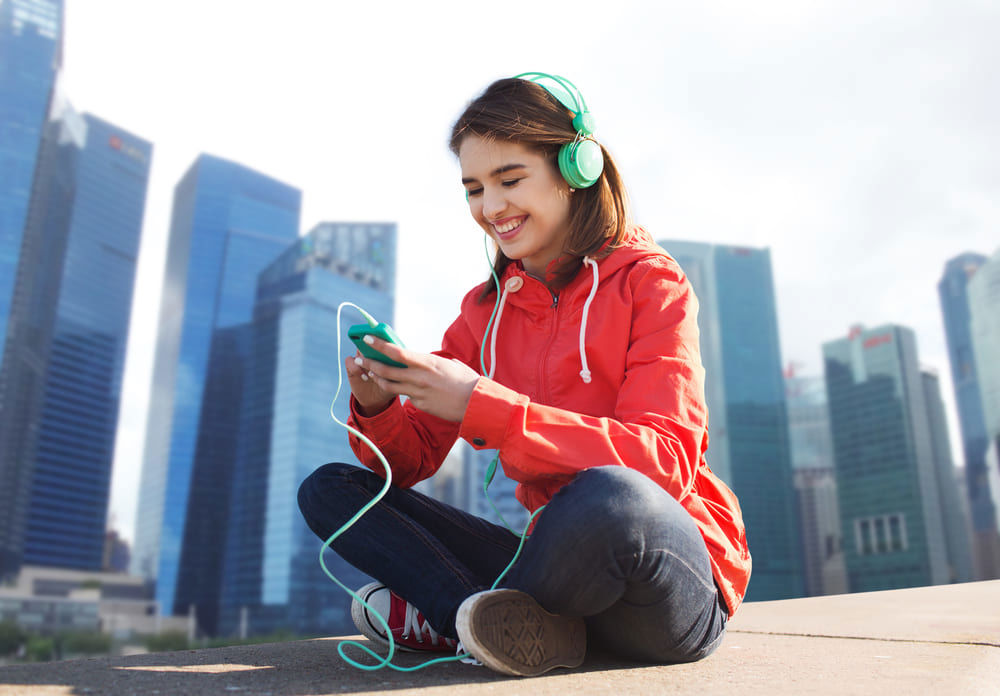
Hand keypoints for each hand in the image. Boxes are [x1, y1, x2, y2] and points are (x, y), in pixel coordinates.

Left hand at [353, 336, 480, 422]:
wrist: (476, 403)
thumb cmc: (465, 380)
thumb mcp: (448, 364)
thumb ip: (429, 361)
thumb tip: (417, 357)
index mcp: (427, 362)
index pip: (397, 352)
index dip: (380, 345)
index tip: (367, 339)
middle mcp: (420, 377)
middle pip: (387, 370)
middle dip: (369, 363)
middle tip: (359, 359)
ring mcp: (419, 392)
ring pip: (390, 385)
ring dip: (377, 378)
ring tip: (370, 373)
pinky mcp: (421, 404)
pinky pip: (406, 396)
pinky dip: (399, 390)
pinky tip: (396, 386)